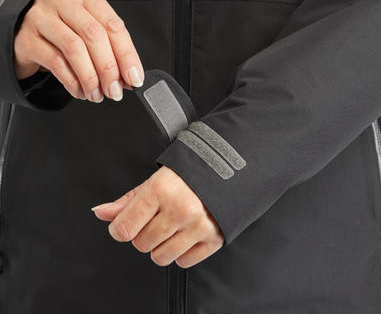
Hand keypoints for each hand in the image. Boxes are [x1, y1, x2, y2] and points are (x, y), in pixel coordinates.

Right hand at [14, 0, 143, 101]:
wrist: (20, 27)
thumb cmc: (63, 28)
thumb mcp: (89, 29)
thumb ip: (110, 49)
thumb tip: (130, 77)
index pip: (113, 25)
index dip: (127, 56)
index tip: (134, 78)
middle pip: (94, 35)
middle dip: (109, 69)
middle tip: (115, 90)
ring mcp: (40, 17)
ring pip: (74, 49)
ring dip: (91, 78)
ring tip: (97, 94)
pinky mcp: (26, 38)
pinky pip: (56, 63)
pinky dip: (73, 82)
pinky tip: (81, 91)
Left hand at [91, 166, 223, 267]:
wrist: (224, 174)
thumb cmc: (186, 177)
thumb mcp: (153, 182)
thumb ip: (126, 201)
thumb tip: (100, 212)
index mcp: (161, 190)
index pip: (124, 228)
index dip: (121, 228)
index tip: (126, 224)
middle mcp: (180, 209)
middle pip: (141, 244)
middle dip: (144, 233)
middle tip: (157, 218)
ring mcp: (198, 225)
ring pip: (160, 257)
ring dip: (161, 245)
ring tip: (171, 226)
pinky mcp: (213, 238)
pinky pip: (183, 262)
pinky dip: (181, 251)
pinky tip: (185, 233)